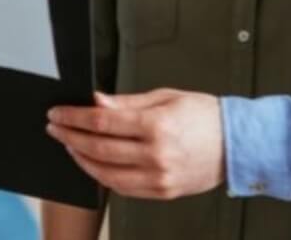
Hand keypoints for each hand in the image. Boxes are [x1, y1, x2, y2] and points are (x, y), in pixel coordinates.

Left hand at [47, 88, 224, 198]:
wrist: (236, 144)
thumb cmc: (202, 115)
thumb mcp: (164, 97)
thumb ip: (126, 102)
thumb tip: (96, 101)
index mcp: (156, 125)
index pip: (102, 121)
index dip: (74, 117)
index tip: (58, 113)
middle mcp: (156, 154)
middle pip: (99, 148)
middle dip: (70, 136)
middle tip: (55, 127)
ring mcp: (159, 178)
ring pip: (106, 173)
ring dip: (82, 159)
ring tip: (69, 145)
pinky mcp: (162, 193)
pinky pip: (123, 188)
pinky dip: (102, 177)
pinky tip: (92, 164)